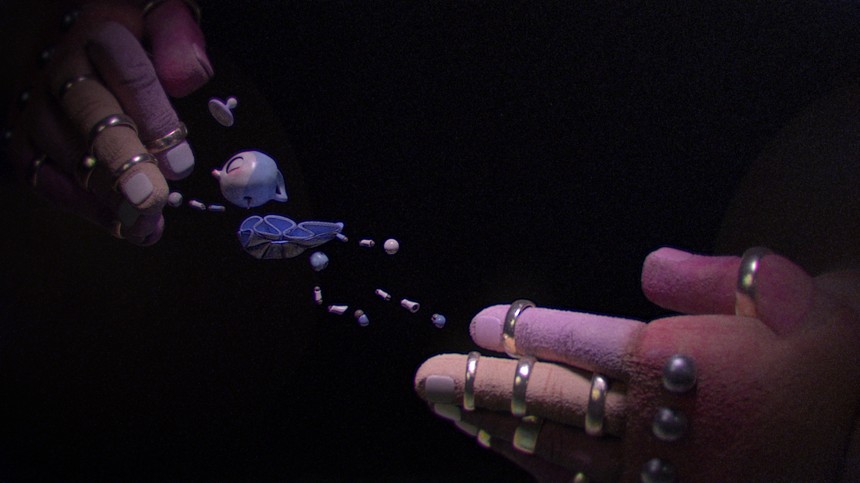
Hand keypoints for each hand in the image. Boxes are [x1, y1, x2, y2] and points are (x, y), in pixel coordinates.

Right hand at [3, 0, 211, 244]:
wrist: (84, 28)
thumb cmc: (139, 32)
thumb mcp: (166, 18)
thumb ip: (178, 41)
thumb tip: (188, 78)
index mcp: (102, 31)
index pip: (128, 72)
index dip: (155, 119)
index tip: (181, 164)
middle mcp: (61, 67)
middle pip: (89, 116)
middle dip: (123, 165)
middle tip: (151, 201)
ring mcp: (38, 103)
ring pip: (64, 151)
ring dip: (107, 194)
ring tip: (146, 224)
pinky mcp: (25, 135)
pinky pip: (39, 174)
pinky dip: (77, 204)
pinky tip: (115, 221)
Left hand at [415, 247, 859, 481]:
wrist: (854, 412)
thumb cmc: (814, 346)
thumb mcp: (785, 294)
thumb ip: (714, 277)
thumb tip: (646, 266)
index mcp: (697, 368)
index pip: (595, 348)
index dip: (532, 335)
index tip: (482, 323)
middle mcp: (672, 427)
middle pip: (563, 404)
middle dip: (487, 387)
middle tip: (424, 374)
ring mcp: (663, 473)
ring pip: (561, 450)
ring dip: (496, 425)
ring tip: (442, 404)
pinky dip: (533, 463)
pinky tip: (495, 443)